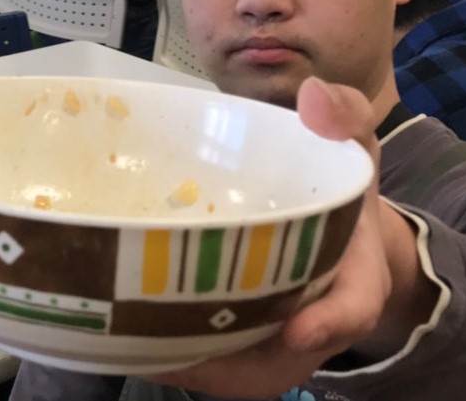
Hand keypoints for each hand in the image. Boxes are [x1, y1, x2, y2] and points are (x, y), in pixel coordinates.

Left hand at [151, 79, 425, 398]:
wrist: (328, 219)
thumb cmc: (333, 181)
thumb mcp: (350, 142)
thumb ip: (343, 115)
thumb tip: (313, 99)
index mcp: (354, 279)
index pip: (352, 309)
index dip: (329, 323)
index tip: (299, 329)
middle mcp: (312, 322)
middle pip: (273, 362)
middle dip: (222, 356)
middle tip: (160, 338)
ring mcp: (269, 339)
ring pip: (228, 366)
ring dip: (178, 355)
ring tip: (119, 333)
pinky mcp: (233, 339)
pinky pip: (200, 356)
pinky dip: (160, 345)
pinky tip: (111, 324)